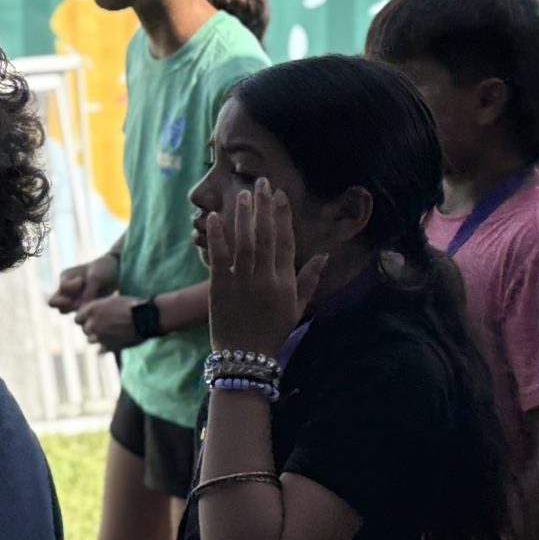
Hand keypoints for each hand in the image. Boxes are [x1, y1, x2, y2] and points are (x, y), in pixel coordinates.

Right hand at [48, 254, 116, 313]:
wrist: (115, 274)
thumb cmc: (104, 269)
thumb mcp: (96, 277)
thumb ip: (88, 292)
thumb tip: (81, 308)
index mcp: (65, 277)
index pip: (62, 288)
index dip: (72, 287)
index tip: (82, 280)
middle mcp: (65, 290)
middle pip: (53, 302)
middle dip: (64, 304)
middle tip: (77, 302)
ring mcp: (71, 299)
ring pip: (63, 311)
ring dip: (74, 310)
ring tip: (89, 304)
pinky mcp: (80, 307)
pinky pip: (76, 315)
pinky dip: (83, 314)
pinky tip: (94, 308)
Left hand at [76, 294, 142, 352]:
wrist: (146, 317)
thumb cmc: (131, 305)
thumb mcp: (111, 301)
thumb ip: (97, 308)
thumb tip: (89, 313)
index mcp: (91, 310)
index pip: (78, 318)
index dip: (85, 319)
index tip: (93, 318)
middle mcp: (92, 323)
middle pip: (85, 330)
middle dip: (92, 328)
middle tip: (106, 325)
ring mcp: (99, 336)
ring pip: (91, 340)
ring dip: (98, 338)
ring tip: (111, 333)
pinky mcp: (108, 347)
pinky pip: (101, 349)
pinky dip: (106, 346)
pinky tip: (116, 340)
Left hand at [201, 186, 327, 359]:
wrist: (245, 356)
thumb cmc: (273, 331)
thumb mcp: (298, 308)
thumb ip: (309, 279)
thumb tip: (325, 255)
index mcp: (285, 282)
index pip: (286, 242)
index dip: (283, 217)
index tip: (281, 196)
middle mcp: (266, 278)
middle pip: (265, 236)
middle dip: (264, 208)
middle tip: (263, 183)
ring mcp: (242, 282)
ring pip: (245, 242)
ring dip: (244, 216)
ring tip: (243, 193)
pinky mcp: (220, 287)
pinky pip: (219, 257)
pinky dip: (216, 237)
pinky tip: (213, 217)